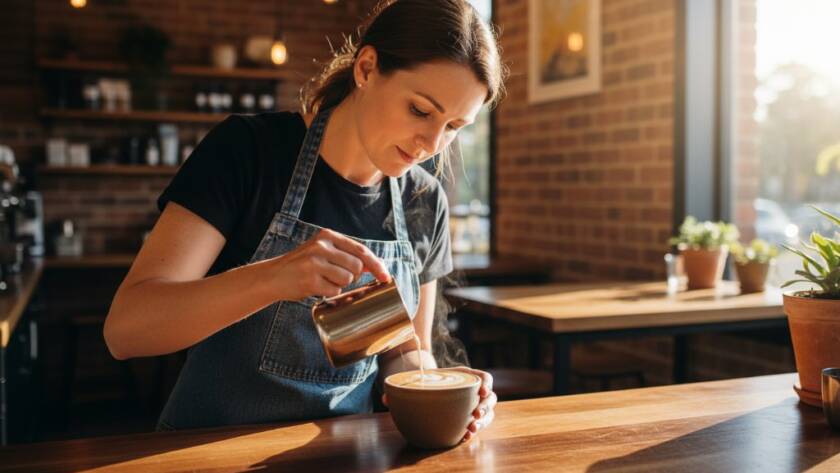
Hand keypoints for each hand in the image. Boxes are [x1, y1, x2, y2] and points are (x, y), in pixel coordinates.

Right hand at [267, 228, 389, 300]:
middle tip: (334, 276)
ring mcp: (314, 263)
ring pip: (347, 280)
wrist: (272, 276)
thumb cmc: (302, 265)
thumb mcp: (322, 251)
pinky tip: (315, 286)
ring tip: (323, 280)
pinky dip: (329, 292)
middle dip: (352, 276)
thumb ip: (345, 254)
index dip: (376, 264)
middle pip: (357, 267)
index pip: (360, 249)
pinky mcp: (310, 280)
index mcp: (326, 235)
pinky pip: (334, 291)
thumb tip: (376, 266)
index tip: (386, 276)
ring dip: (339, 285)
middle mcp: (321, 246)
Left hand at [380, 366, 496, 443]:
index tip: (482, 391)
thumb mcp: (417, 378)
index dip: (486, 384)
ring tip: (471, 429)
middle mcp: (473, 391)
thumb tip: (386, 398)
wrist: (424, 385)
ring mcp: (473, 405)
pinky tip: (465, 437)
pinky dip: (473, 432)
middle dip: (485, 408)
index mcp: (465, 376)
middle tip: (475, 415)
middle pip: (490, 398)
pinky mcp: (468, 418)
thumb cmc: (424, 379)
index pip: (484, 377)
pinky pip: (478, 425)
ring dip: (482, 422)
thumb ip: (403, 387)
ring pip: (488, 413)